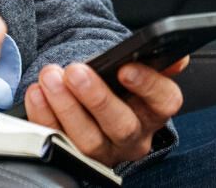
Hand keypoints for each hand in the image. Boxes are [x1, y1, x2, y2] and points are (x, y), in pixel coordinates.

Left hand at [22, 56, 186, 166]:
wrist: (93, 101)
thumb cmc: (116, 83)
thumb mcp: (136, 68)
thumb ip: (155, 60)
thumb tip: (178, 57)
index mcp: (155, 110)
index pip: (164, 101)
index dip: (147, 85)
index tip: (124, 67)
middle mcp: (134, 135)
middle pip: (122, 125)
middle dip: (96, 97)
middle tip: (76, 72)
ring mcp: (105, 151)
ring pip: (88, 140)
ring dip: (66, 106)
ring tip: (50, 77)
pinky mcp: (75, 157)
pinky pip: (59, 141)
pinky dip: (45, 117)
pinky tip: (37, 94)